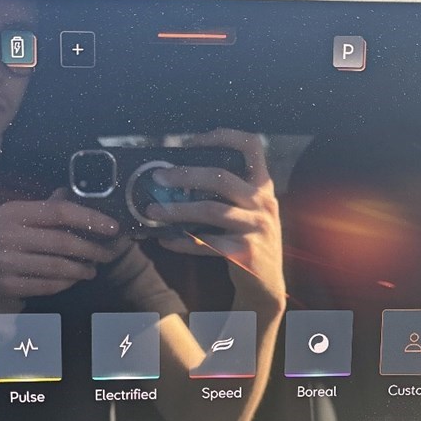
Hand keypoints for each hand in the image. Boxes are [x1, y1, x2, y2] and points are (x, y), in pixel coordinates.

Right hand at [0, 188, 120, 307]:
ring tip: (92, 269)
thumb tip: (69, 195)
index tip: (111, 227)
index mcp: (13, 212)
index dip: (90, 219)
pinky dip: (65, 284)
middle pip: (63, 243)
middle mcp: (9, 236)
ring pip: (58, 268)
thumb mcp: (7, 215)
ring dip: (81, 270)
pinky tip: (72, 280)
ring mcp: (7, 263)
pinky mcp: (6, 287)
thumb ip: (41, 209)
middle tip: (108, 253)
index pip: (60, 212)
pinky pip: (46, 286)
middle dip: (92, 249)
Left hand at [146, 128, 285, 310]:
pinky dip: (183, 242)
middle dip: (185, 175)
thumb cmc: (248, 241)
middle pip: (222, 177)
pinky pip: (207, 243)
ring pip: (211, 210)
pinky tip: (166, 240)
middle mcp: (263, 202)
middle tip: (158, 178)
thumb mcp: (248, 212)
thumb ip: (227, 195)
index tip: (193, 142)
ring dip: (178, 210)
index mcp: (263, 186)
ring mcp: (257, 227)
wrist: (267, 284)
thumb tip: (179, 180)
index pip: (252, 146)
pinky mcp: (246, 252)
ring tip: (153, 211)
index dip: (223, 136)